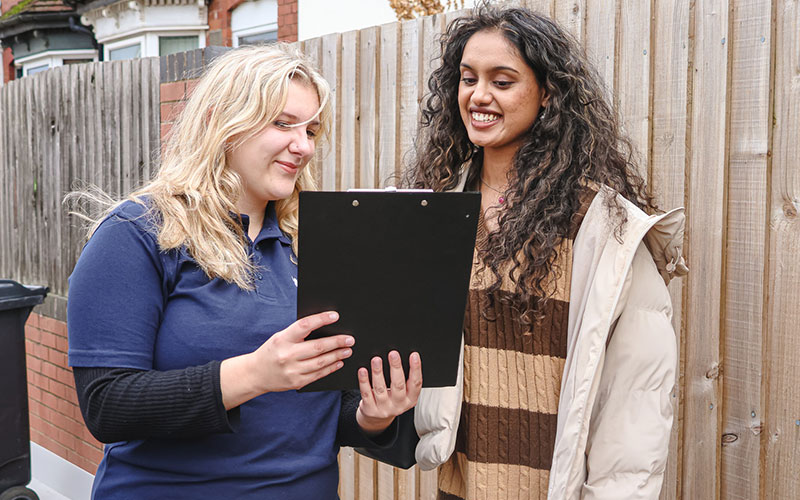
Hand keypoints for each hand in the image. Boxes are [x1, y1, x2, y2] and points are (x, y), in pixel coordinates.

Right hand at [220, 311, 353, 408]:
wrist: (255, 374)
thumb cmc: (272, 351)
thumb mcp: (280, 337)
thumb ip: (298, 333)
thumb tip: (324, 325)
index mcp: (282, 339)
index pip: (304, 326)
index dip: (321, 319)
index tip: (335, 316)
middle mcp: (287, 355)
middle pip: (317, 347)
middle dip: (337, 342)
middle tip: (350, 339)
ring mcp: (292, 370)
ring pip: (320, 362)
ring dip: (337, 356)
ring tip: (348, 350)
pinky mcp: (297, 382)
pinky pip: (318, 374)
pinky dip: (330, 368)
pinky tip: (338, 362)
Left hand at [356, 350, 421, 434]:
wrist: (376, 420)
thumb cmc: (391, 400)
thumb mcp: (403, 394)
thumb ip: (404, 380)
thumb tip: (400, 357)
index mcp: (410, 400)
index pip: (416, 383)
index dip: (416, 369)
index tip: (414, 355)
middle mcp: (398, 405)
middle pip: (398, 385)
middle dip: (396, 368)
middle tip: (393, 354)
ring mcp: (384, 408)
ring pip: (380, 389)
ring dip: (378, 373)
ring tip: (376, 360)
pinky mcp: (370, 409)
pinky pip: (366, 393)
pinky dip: (364, 381)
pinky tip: (363, 371)